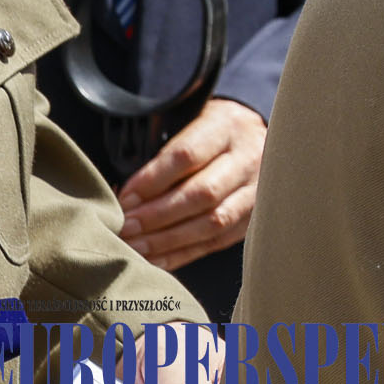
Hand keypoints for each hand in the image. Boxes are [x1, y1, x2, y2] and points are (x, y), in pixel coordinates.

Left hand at [119, 97, 263, 268]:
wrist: (259, 138)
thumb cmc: (209, 132)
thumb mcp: (190, 122)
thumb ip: (163, 153)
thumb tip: (125, 195)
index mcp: (227, 126)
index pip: (187, 156)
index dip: (151, 180)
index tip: (124, 198)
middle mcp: (248, 158)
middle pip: (203, 193)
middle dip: (158, 215)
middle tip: (126, 227)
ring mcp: (257, 190)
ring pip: (214, 221)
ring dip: (169, 239)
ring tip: (136, 248)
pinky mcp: (254, 217)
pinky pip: (218, 241)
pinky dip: (183, 254)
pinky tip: (155, 260)